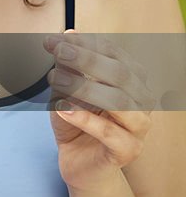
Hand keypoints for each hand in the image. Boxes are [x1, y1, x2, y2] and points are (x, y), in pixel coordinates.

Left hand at [44, 29, 157, 193]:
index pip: (115, 55)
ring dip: (84, 87)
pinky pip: (109, 133)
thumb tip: (67, 35)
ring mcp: (139, 127)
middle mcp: (142, 101)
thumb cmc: (76, 121)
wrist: (78, 161)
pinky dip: (84, 118)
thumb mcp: (66, 90)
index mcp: (133, 81)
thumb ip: (69, 66)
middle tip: (58, 52)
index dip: (86, 43)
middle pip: (121, 74)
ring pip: (119, 102)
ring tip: (54, 79)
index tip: (55, 39)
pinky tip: (61, 109)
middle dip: (87, 59)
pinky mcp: (128, 150)